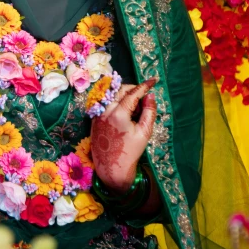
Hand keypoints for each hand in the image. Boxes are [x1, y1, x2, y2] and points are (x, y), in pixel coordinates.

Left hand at [91, 78, 157, 193]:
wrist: (111, 167)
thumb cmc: (130, 152)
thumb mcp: (144, 132)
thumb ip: (149, 112)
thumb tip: (151, 96)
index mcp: (118, 114)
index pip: (132, 93)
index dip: (144, 86)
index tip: (153, 80)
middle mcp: (105, 111)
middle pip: (120, 91)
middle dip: (134, 90)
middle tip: (144, 98)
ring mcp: (98, 114)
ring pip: (112, 96)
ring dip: (125, 96)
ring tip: (135, 109)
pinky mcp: (94, 119)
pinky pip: (106, 104)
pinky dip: (116, 103)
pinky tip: (125, 114)